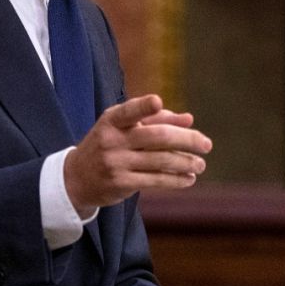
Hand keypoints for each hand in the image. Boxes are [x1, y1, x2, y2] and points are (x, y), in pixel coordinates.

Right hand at [64, 94, 210, 208]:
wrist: (77, 178)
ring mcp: (116, 163)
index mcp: (112, 120)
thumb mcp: (123, 127)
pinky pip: (155, 180)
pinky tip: (189, 178)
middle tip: (207, 145)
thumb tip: (189, 119)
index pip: (129, 111)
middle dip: (187, 140)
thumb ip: (155, 120)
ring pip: (161, 161)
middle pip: (157, 137)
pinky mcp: (121, 184)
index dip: (142, 107)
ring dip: (186, 163)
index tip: (157, 101)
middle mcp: (112, 140)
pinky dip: (176, 179)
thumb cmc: (107, 145)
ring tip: (200, 164)